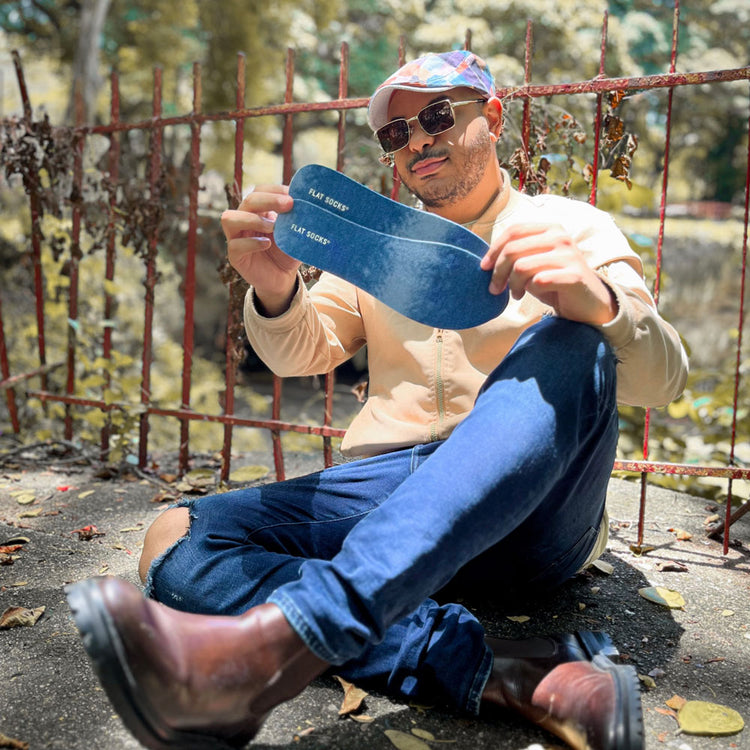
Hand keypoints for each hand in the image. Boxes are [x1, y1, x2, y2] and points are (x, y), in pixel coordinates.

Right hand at [221, 185, 299, 315]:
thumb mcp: (294, 234)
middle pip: (247, 200)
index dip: (275, 190)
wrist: (283, 279)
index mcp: (258, 211)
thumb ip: (297, 219)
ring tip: (272, 227)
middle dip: (269, 200)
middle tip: (289, 204)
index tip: (294, 195)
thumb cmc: (287, 252)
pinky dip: (252, 242)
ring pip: (230, 218)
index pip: (259, 191)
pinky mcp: (235, 256)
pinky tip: (266, 244)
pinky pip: (235, 245)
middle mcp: (244, 220)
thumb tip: (308, 203)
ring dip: (253, 219)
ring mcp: (236, 237)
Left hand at [479, 223, 617, 325]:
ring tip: (516, 294)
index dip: (493, 250)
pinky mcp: (574, 276)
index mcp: (550, 228)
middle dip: (498, 272)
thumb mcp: (533, 263)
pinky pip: (538, 281)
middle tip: (496, 289)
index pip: (513, 231)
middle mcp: (560, 237)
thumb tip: (485, 262)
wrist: (588, 302)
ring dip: (512, 285)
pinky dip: (529, 290)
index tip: (484, 268)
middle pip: (512, 250)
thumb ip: (515, 256)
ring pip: (521, 267)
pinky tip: (531, 295)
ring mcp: (569, 255)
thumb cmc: (554, 281)